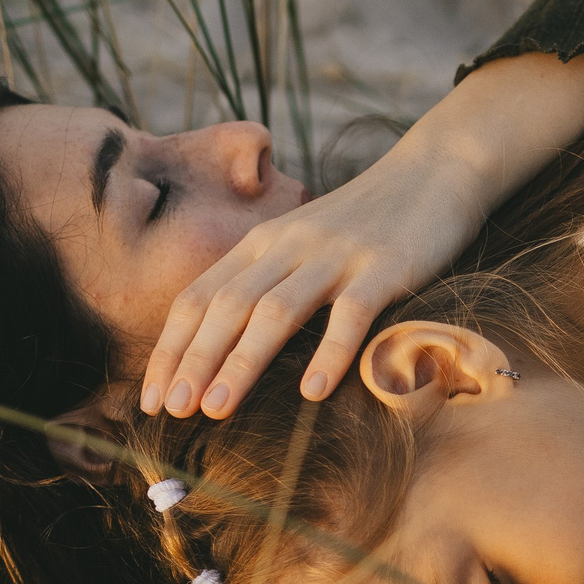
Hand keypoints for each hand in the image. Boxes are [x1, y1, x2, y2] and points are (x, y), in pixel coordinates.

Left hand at [140, 46, 583, 419]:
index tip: (149, 398)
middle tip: (170, 411)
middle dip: (193, 360)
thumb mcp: (303, 246)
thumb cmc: (365, 224)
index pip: (200, 297)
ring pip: (276, 310)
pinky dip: (329, 352)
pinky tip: (312, 391)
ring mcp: (337, 254)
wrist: (434, 172)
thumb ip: (268, 285)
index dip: (171, 348)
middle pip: (227, 305)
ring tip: (217, 408)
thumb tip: (223, 354)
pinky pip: (352, 313)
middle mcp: (289, 245)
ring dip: (241, 361)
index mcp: (261, 243)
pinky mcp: (385, 266)